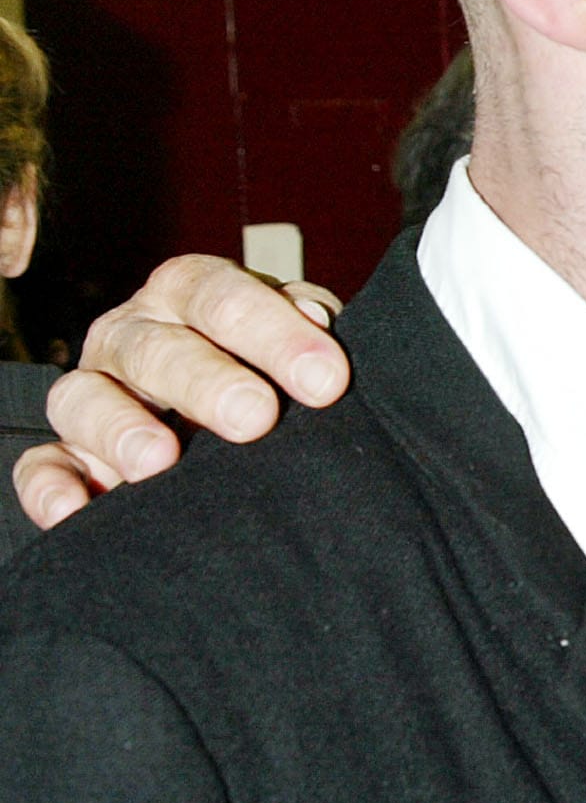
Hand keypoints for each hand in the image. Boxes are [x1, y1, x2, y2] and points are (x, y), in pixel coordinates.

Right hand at [14, 256, 350, 529]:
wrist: (237, 422)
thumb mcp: (291, 339)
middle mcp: (132, 335)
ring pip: (83, 398)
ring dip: (120, 428)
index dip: (273, 333)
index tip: (327, 380)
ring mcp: (91, 392)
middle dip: (206, 381)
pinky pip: (40, 465)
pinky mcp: (66, 453)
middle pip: (155, 348)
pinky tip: (76, 509)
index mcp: (188, 294)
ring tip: (161, 460)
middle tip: (256, 418)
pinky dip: (49, 487)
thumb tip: (316, 319)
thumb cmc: (272, 370)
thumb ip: (304, 321)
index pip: (219, 295)